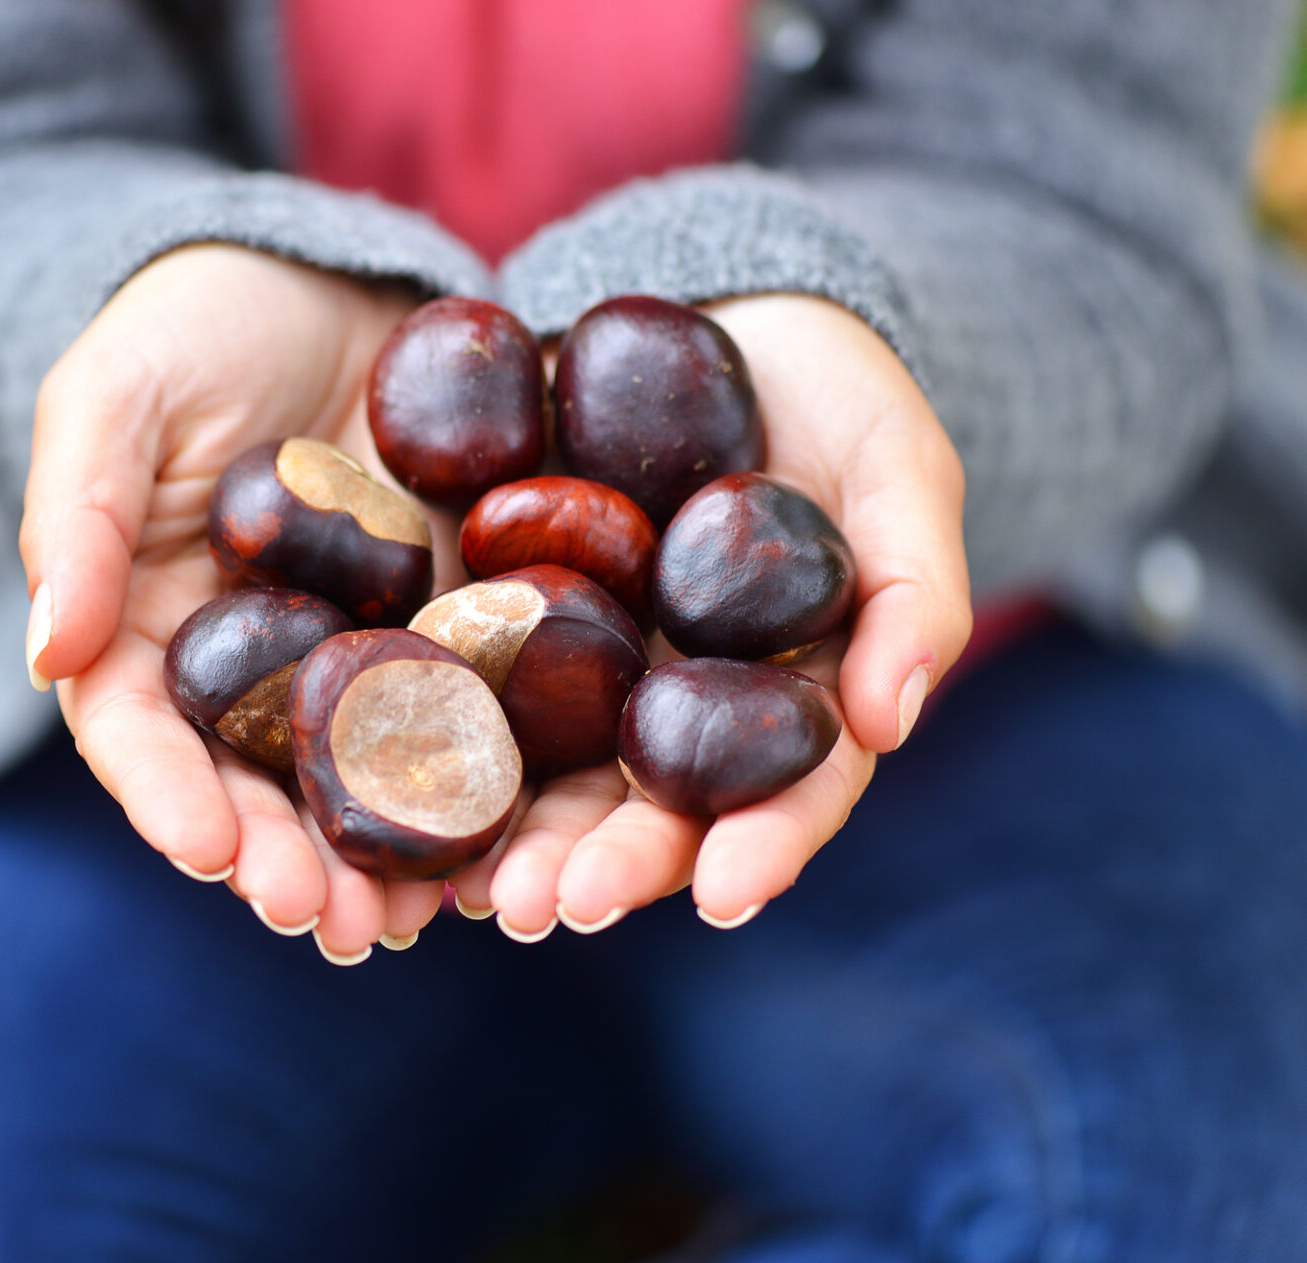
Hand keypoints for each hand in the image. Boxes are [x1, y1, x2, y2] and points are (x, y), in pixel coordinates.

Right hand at [19, 244, 457, 962]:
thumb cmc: (192, 327)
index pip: (144, 735)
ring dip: (386, 858)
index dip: (169, 797)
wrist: (325, 282)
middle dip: (290, 861)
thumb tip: (44, 657)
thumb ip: (77, 520)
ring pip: (364, 779)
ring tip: (418, 923)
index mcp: (147, 630)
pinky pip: (466, 716)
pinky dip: (481, 784)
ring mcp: (357, 658)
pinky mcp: (450, 631)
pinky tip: (508, 839)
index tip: (206, 852)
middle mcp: (252, 671)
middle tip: (333, 925)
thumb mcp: (114, 397)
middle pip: (261, 786)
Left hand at [454, 294, 971, 937]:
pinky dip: (439, 733)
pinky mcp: (511, 609)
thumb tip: (891, 722)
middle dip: (607, 866)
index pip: (788, 793)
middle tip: (551, 908)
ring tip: (470, 886)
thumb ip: (912, 590)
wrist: (730, 309)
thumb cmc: (844, 399)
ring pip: (555, 771)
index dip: (763, 846)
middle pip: (652, 809)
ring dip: (513, 837)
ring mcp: (596, 666)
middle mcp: (685, 704)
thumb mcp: (901, 474)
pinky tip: (394, 777)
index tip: (725, 895)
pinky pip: (470, 679)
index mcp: (790, 697)